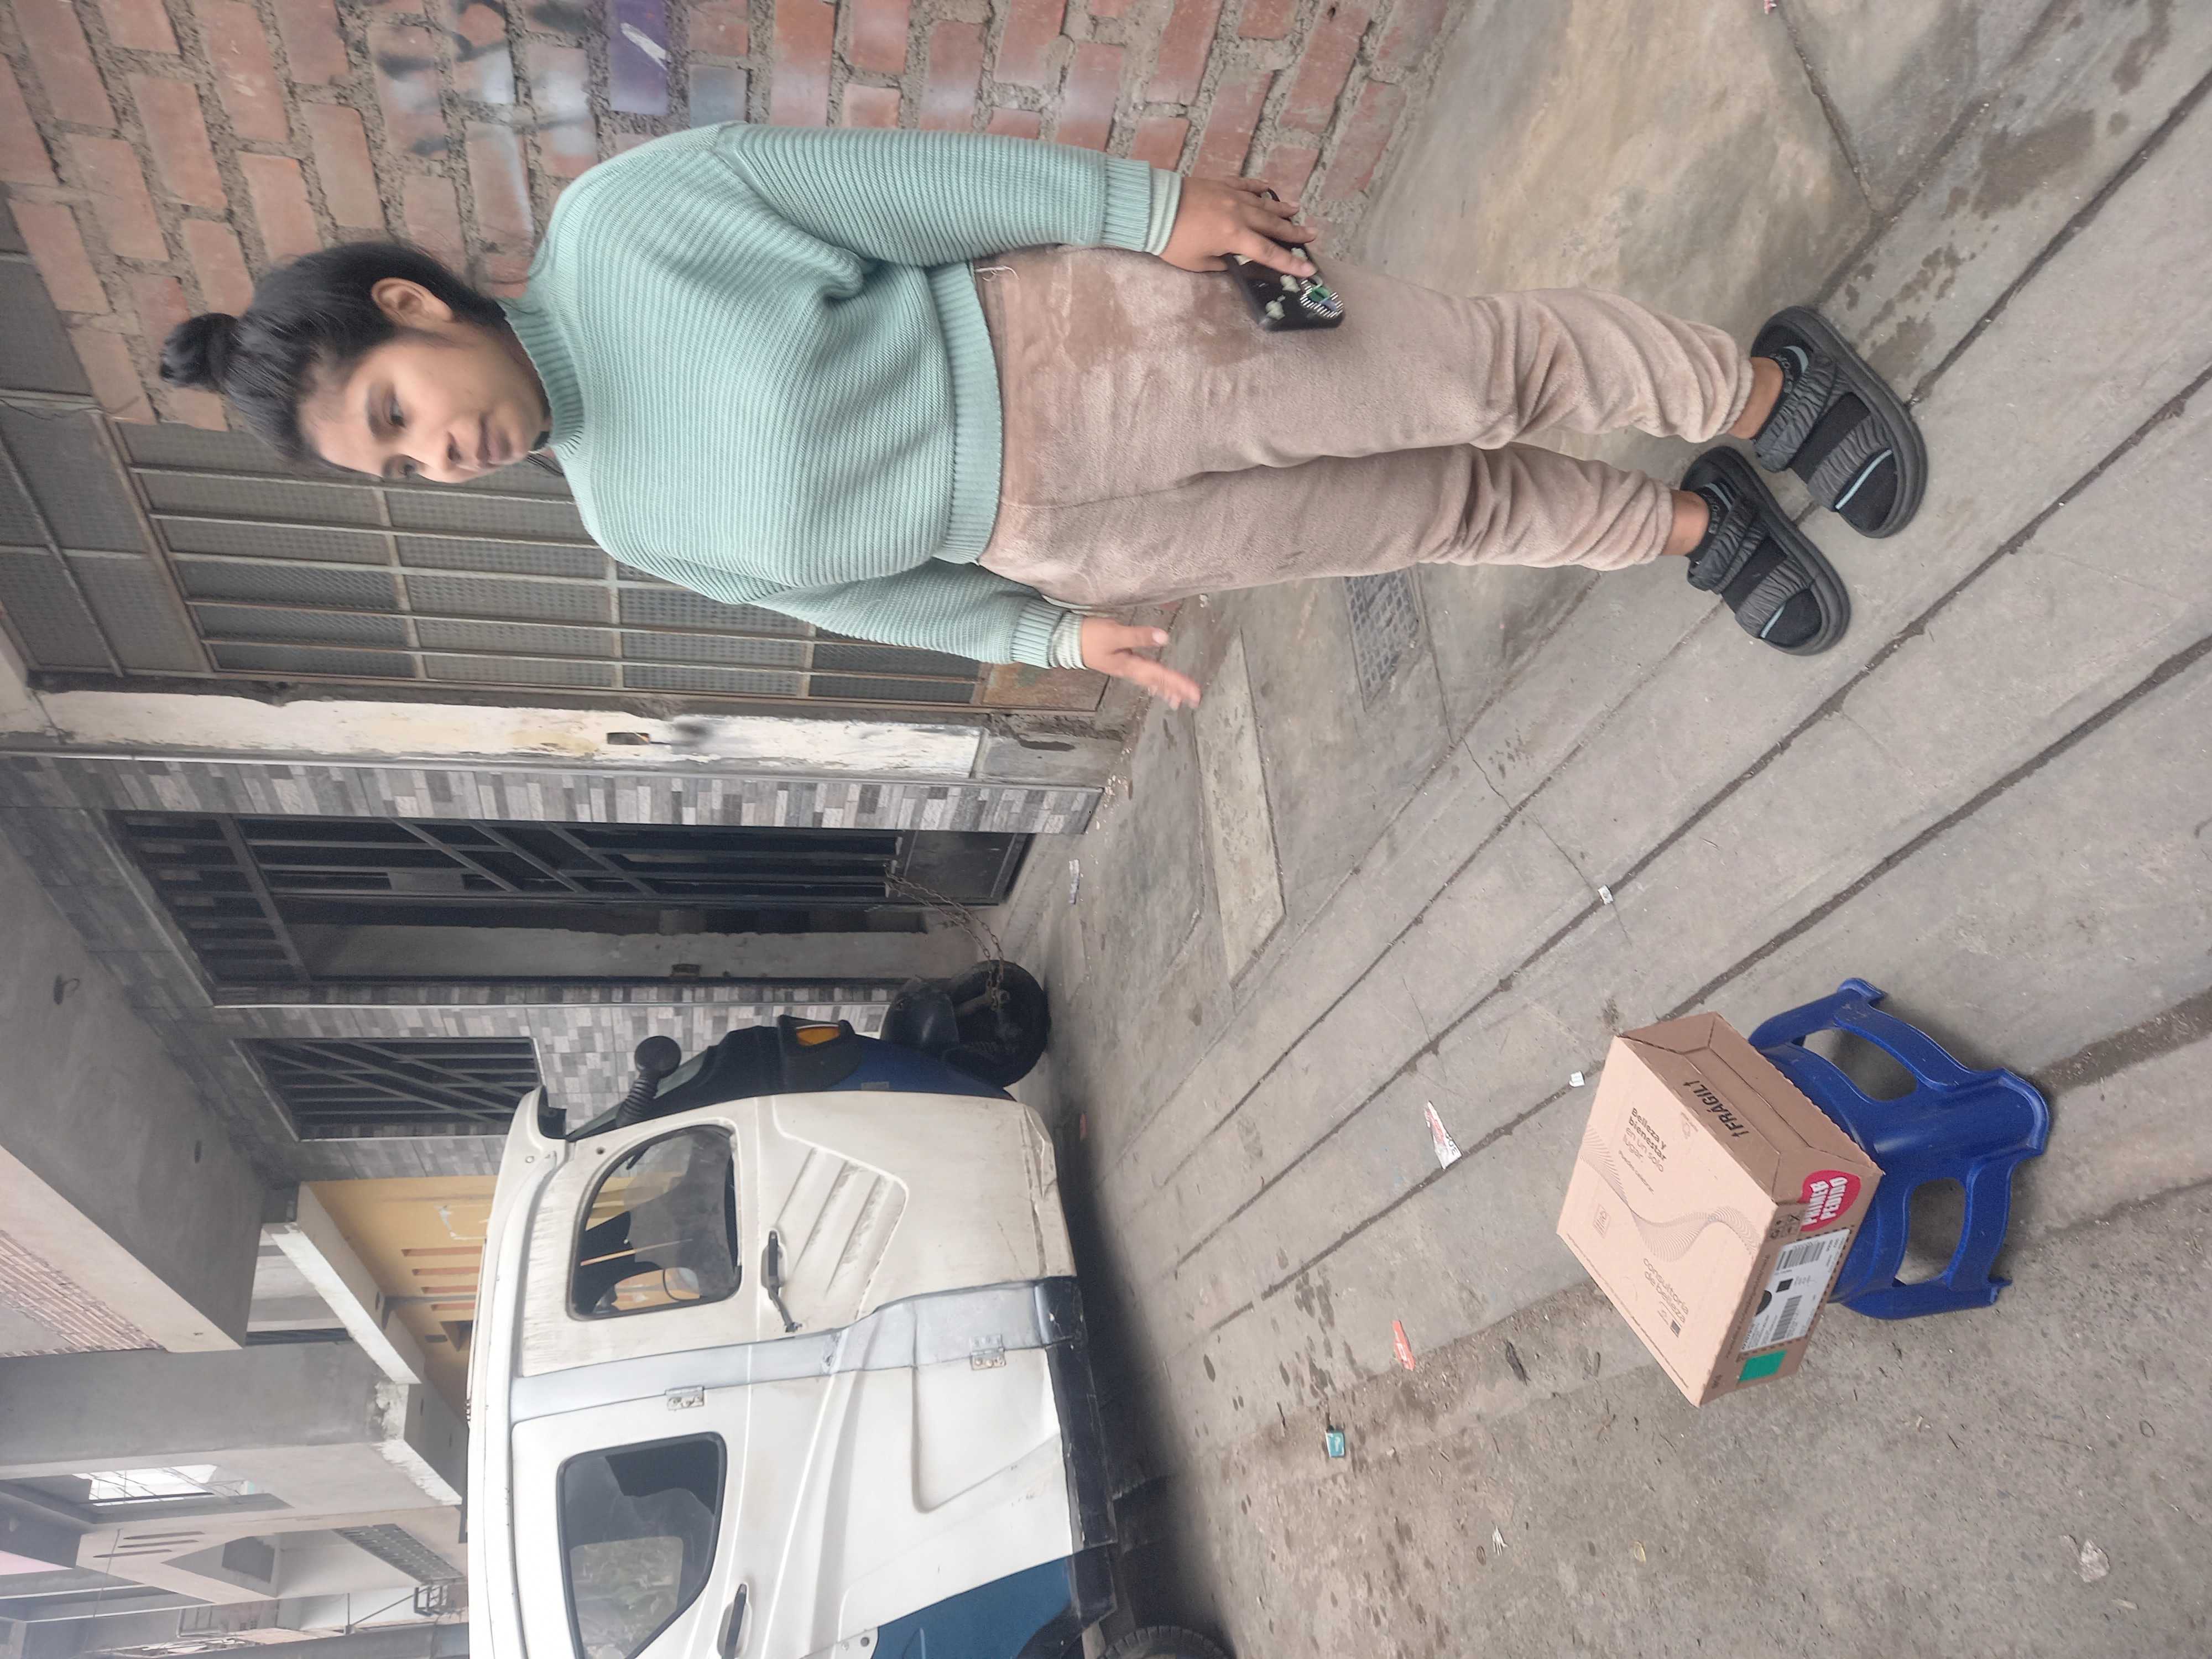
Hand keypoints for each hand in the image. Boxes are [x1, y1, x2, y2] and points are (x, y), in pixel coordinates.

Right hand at [1080, 618, 1202, 708]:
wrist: (1067, 640)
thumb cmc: (1090, 636)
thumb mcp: (1115, 634)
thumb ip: (1138, 636)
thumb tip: (1164, 637)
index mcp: (1130, 666)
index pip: (1160, 675)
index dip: (1178, 683)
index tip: (1194, 693)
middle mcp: (1129, 671)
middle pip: (1157, 682)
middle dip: (1176, 689)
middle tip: (1195, 699)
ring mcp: (1125, 668)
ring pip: (1150, 681)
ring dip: (1166, 688)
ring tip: (1179, 698)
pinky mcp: (1121, 663)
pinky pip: (1143, 676)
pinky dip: (1153, 682)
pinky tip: (1157, 685)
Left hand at [1159, 176, 1318, 278]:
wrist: (1153, 207)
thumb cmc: (1173, 240)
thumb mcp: (1198, 263)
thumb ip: (1221, 263)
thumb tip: (1236, 261)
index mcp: (1234, 237)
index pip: (1269, 253)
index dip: (1290, 263)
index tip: (1309, 269)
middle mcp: (1239, 214)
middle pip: (1273, 225)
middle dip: (1295, 232)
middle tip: (1314, 234)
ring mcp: (1232, 195)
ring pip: (1264, 203)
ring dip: (1283, 209)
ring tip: (1299, 211)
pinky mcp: (1222, 183)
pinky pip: (1246, 184)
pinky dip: (1260, 188)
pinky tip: (1269, 189)